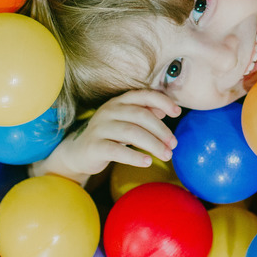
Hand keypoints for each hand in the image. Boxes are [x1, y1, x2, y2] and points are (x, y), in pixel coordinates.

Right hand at [30, 89, 180, 185]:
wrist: (78, 153)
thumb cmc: (109, 136)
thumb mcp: (126, 122)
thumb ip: (143, 114)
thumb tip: (166, 110)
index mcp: (119, 102)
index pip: (143, 95)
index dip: (162, 101)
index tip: (178, 113)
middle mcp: (109, 111)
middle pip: (140, 116)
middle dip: (161, 130)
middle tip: (174, 144)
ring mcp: (100, 127)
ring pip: (131, 132)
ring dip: (153, 144)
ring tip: (167, 155)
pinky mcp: (94, 146)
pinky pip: (117, 150)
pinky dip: (134, 156)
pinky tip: (147, 162)